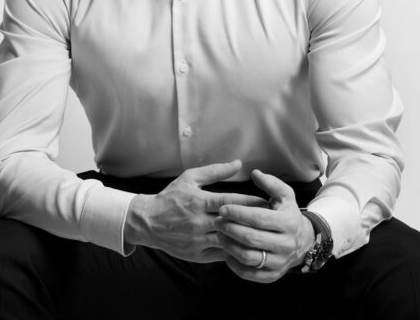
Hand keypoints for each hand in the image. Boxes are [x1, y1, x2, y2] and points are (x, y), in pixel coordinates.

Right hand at [124, 160, 268, 262]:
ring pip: (229, 241)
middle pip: (234, 223)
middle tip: (272, 220)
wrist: (147, 222)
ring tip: (264, 235)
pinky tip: (248, 247)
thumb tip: (239, 163)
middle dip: (253, 221)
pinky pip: (221, 255)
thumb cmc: (171, 197)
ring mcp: (198, 240)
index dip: (251, 203)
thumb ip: (215, 171)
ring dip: (246, 238)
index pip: (232, 202)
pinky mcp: (197, 255)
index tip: (268, 203)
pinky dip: (235, 251)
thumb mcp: (190, 178)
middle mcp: (199, 222)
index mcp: (200, 201)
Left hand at [215, 169, 314, 282]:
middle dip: (230, 229)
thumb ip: (271, 183)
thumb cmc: (288, 214)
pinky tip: (226, 252)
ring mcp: (280, 262)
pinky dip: (234, 264)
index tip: (222, 208)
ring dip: (229, 246)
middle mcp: (286, 244)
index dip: (238, 213)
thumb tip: (255, 173)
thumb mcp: (285, 196)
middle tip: (216, 221)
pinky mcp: (273, 275)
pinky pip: (249, 273)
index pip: (259, 218)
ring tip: (219, 235)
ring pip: (249, 257)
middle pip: (251, 238)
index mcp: (289, 223)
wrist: (304, 241)